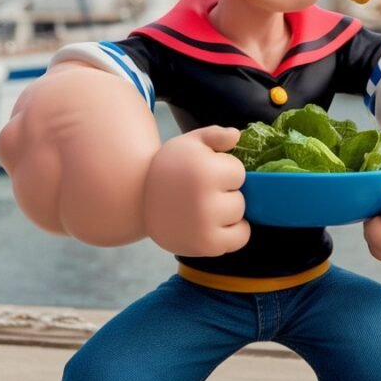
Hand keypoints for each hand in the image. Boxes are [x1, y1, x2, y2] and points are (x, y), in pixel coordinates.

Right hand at [144, 126, 249, 256]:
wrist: (139, 201)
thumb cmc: (170, 168)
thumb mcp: (188, 143)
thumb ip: (215, 134)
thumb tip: (236, 136)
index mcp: (202, 170)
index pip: (238, 172)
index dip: (224, 171)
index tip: (206, 173)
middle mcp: (204, 199)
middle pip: (241, 197)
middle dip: (226, 193)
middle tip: (202, 193)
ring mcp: (205, 225)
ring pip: (240, 218)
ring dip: (228, 213)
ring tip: (205, 208)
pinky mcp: (205, 245)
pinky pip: (240, 238)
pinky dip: (233, 233)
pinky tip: (215, 224)